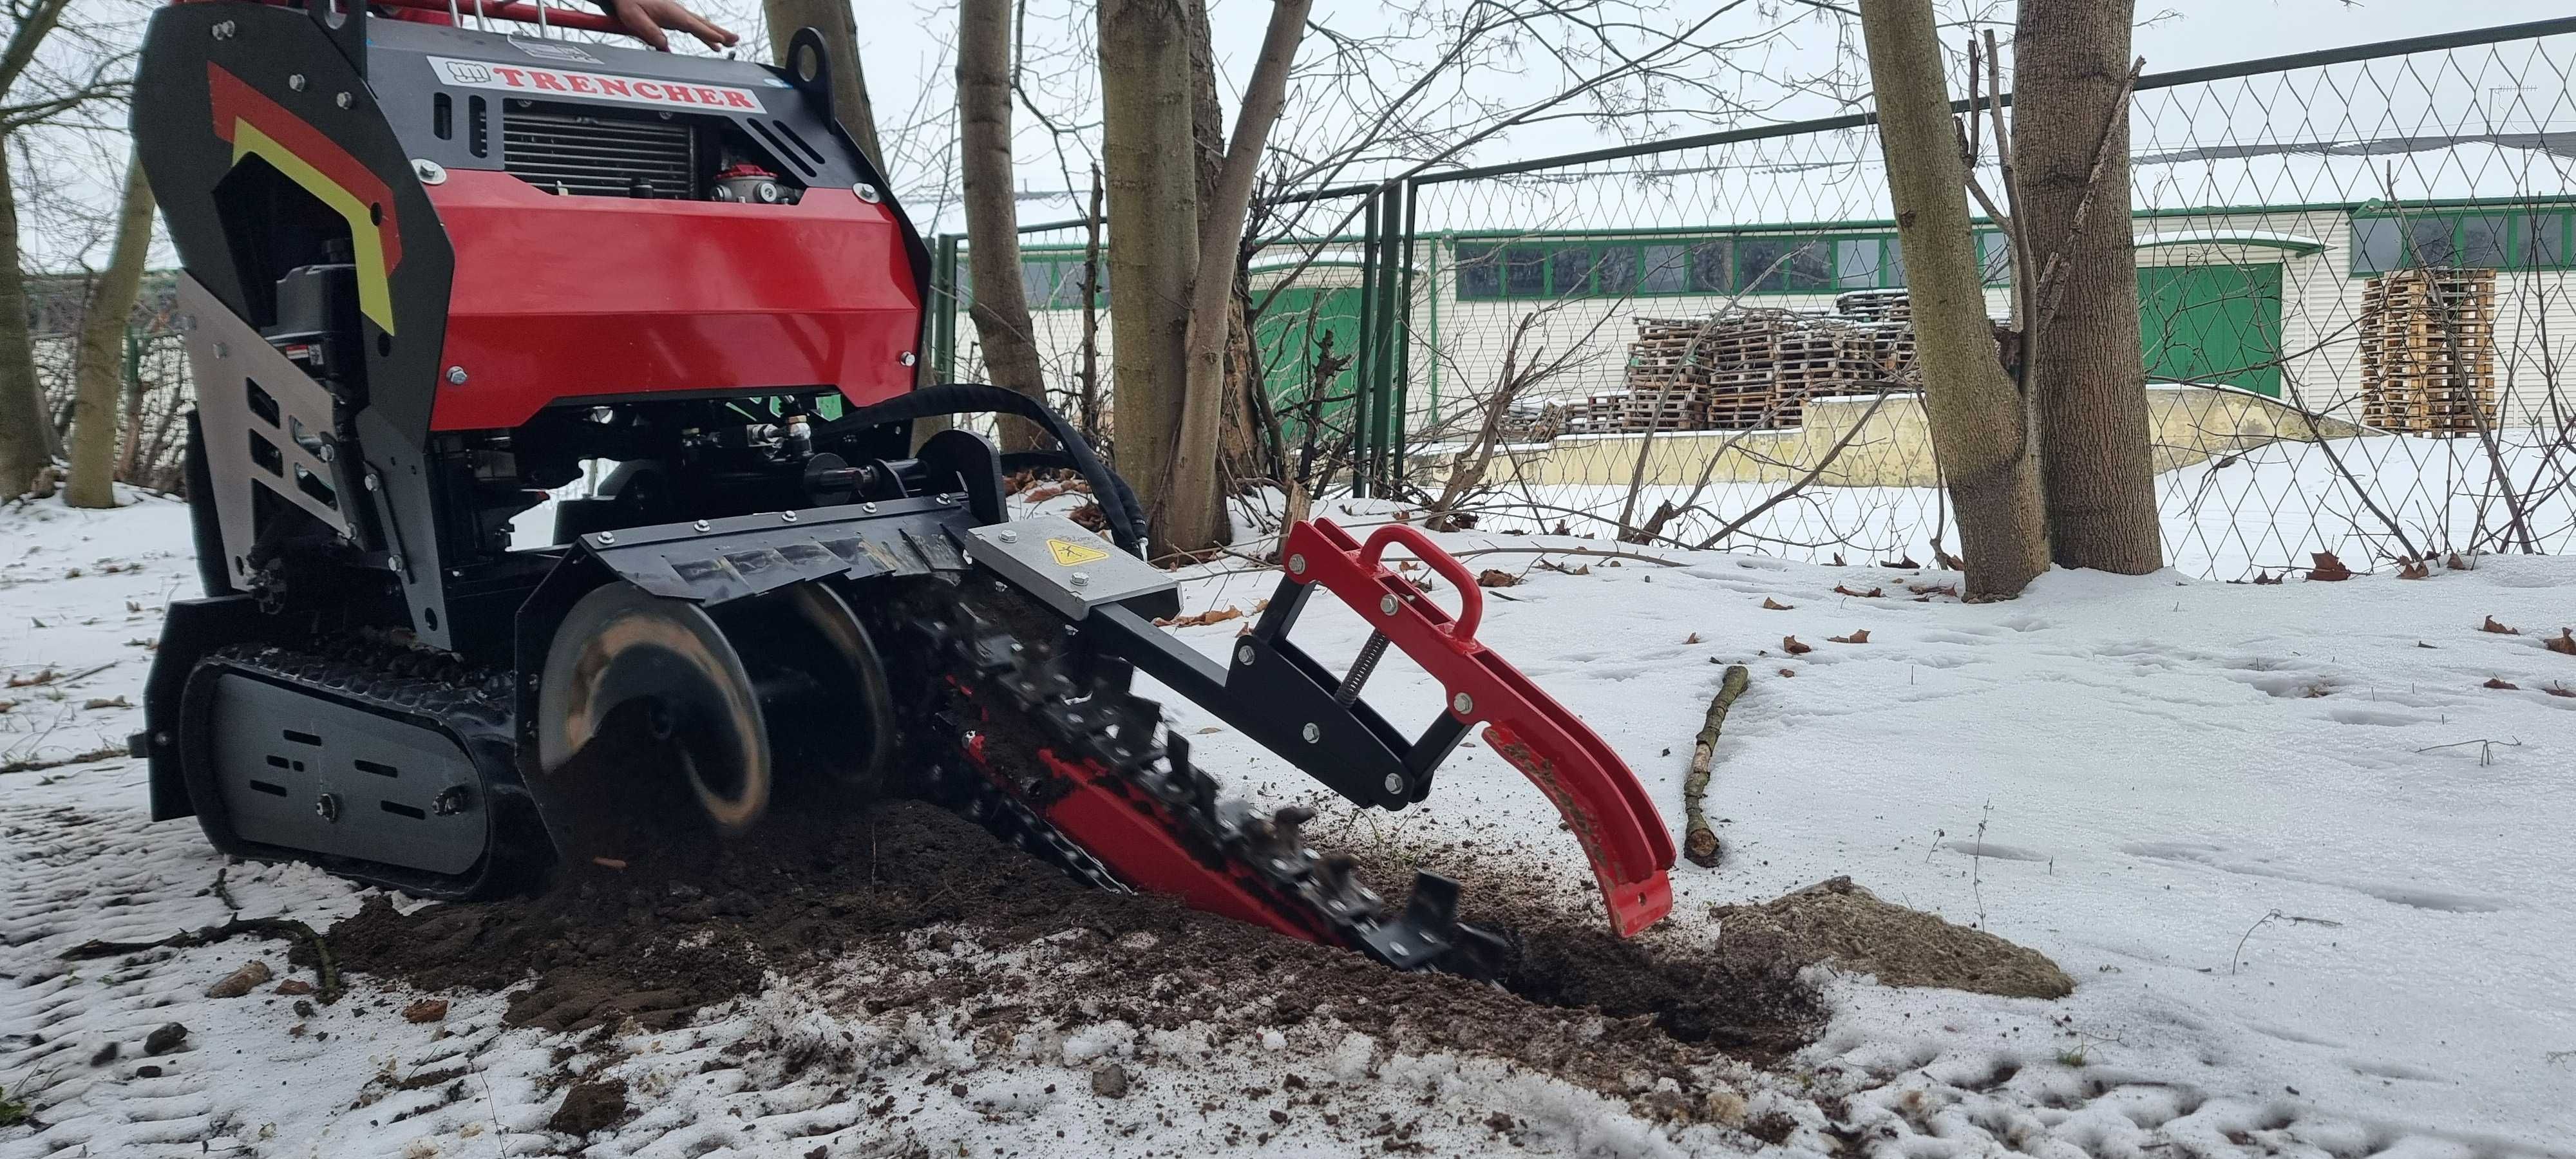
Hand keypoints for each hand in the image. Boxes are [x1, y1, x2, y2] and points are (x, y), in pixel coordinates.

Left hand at [605, 0, 737, 51]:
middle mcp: (677, 12)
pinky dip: (705, 33)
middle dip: (720, 32)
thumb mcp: (634, 19)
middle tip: (735, 40)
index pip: (692, 24)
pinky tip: (711, 42)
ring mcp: (677, 14)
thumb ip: (650, 32)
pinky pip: (694, 26)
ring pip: (700, 25)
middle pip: (703, 24)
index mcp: (670, 12)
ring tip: (730, 43)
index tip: (721, 40)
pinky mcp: (673, 16)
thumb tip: (664, 46)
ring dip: (716, 33)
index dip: (707, 33)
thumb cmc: (627, 3)